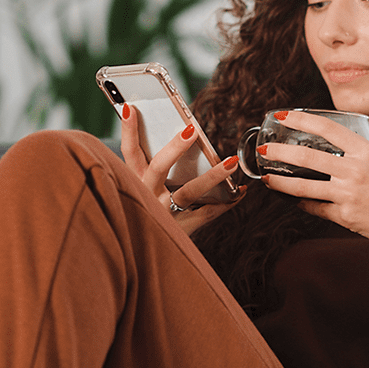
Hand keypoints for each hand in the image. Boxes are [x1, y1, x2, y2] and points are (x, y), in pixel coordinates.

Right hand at [120, 103, 244, 234]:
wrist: (142, 260)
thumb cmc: (145, 215)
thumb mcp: (139, 190)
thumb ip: (150, 167)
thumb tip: (180, 134)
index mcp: (133, 182)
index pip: (129, 153)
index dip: (128, 131)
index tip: (130, 107)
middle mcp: (146, 197)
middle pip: (158, 168)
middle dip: (175, 148)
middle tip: (192, 129)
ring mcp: (163, 214)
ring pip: (188, 192)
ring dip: (213, 175)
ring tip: (232, 162)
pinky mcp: (181, 230)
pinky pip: (206, 214)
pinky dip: (226, 202)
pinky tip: (241, 191)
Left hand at [258, 110, 368, 260]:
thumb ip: (359, 156)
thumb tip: (334, 151)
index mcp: (366, 151)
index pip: (327, 129)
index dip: (302, 120)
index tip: (283, 116)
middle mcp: (355, 170)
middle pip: (306, 158)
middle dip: (279, 152)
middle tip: (263, 149)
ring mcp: (348, 194)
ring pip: (303, 187)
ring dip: (280, 182)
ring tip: (266, 178)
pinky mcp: (345, 215)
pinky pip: (315, 208)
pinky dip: (302, 204)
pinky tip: (293, 201)